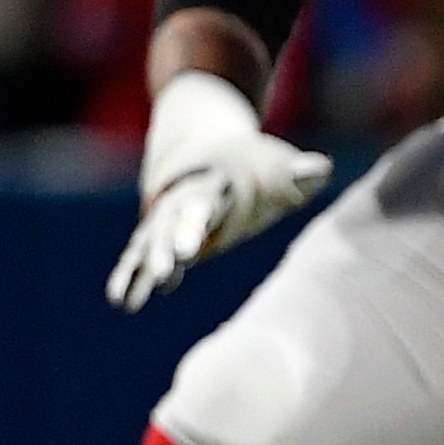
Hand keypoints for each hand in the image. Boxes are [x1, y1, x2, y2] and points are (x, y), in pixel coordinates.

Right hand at [106, 70, 334, 311]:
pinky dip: (130, 275)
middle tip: (162, 272)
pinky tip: (122, 301)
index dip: (194, 226)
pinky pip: (139, 255)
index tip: (188, 250)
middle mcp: (185, 199)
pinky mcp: (159, 234)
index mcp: (216, 185)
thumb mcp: (278, 164)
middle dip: (165, 248)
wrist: (206, 142)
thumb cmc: (254, 163)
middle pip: (172, 224)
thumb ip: (297, 172)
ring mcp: (168, 216)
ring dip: (140, 270)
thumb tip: (321, 169)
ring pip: (149, 242)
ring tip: (126, 302)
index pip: (204, 204)